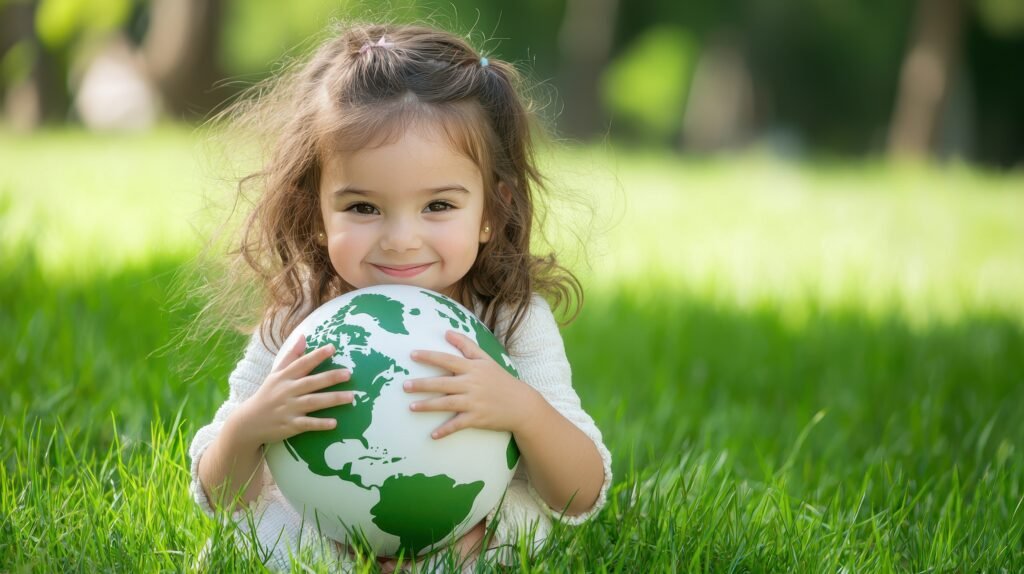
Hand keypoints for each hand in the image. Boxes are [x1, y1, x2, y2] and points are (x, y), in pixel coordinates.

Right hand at [228, 334, 354, 447]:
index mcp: (284, 377)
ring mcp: (288, 409)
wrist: (248, 423)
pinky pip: (307, 424)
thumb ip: (291, 356)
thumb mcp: (275, 374)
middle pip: (311, 382)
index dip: (317, 355)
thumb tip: (303, 336)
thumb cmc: (267, 395)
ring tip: (351, 397)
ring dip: (332, 399)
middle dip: (330, 377)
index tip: (332, 348)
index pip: (302, 363)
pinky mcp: (290, 426)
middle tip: (349, 374)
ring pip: (313, 402)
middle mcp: (287, 391)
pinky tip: (334, 423)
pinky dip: (320, 424)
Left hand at [405, 330, 538, 438]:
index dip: (430, 357)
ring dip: (428, 406)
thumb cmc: (501, 380)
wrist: (521, 404)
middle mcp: (472, 384)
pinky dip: (445, 430)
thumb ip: (467, 345)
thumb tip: (447, 332)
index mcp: (473, 368)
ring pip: (446, 404)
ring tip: (411, 407)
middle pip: (443, 383)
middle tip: (405, 385)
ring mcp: (474, 402)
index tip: (413, 355)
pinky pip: (458, 424)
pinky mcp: (477, 418)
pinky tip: (433, 435)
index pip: (447, 360)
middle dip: (423, 384)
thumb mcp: (486, 360)